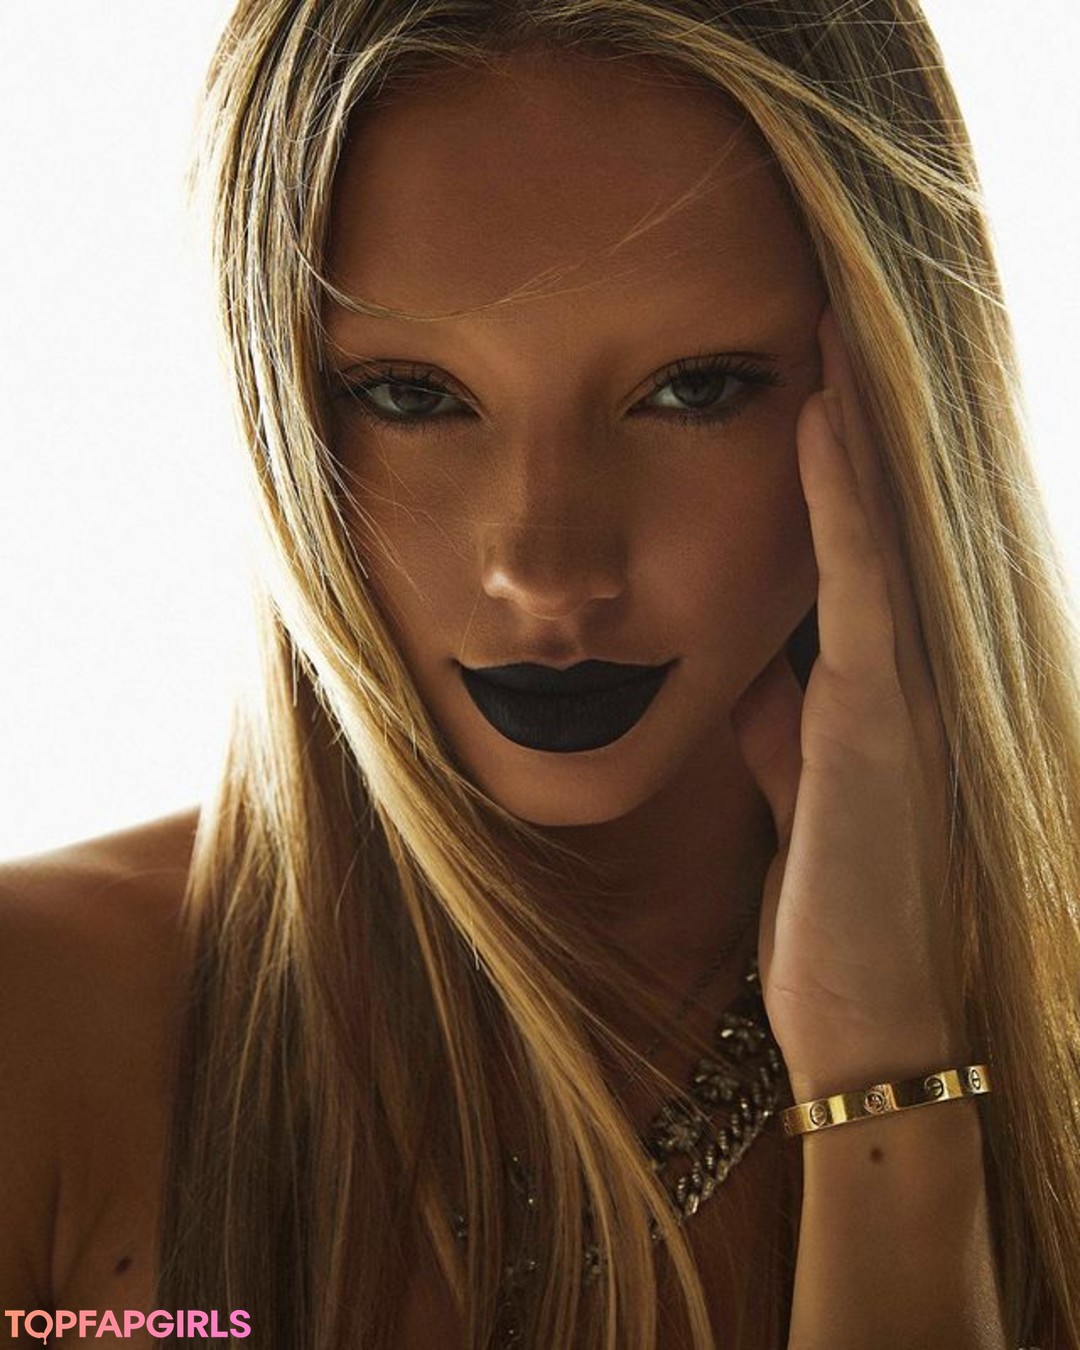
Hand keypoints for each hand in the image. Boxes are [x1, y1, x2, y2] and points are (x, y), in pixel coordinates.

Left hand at [730, 305, 968, 1098]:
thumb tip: (758, 670)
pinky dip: (840, 494)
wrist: (869, 1017)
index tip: (818, 344)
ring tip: (838, 302)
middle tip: (841, 282)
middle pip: (894, 504)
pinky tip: (817, 410)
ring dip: (860, 411)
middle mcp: (913, 666)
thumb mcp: (799, 790)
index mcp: (885, 680)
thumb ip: (785, 723)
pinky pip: (858, 581)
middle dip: (869, 397)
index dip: (852, 439)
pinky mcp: (877, 722)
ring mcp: (906, 688)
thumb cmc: (834, 905)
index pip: (870, 535)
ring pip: (886, 519)